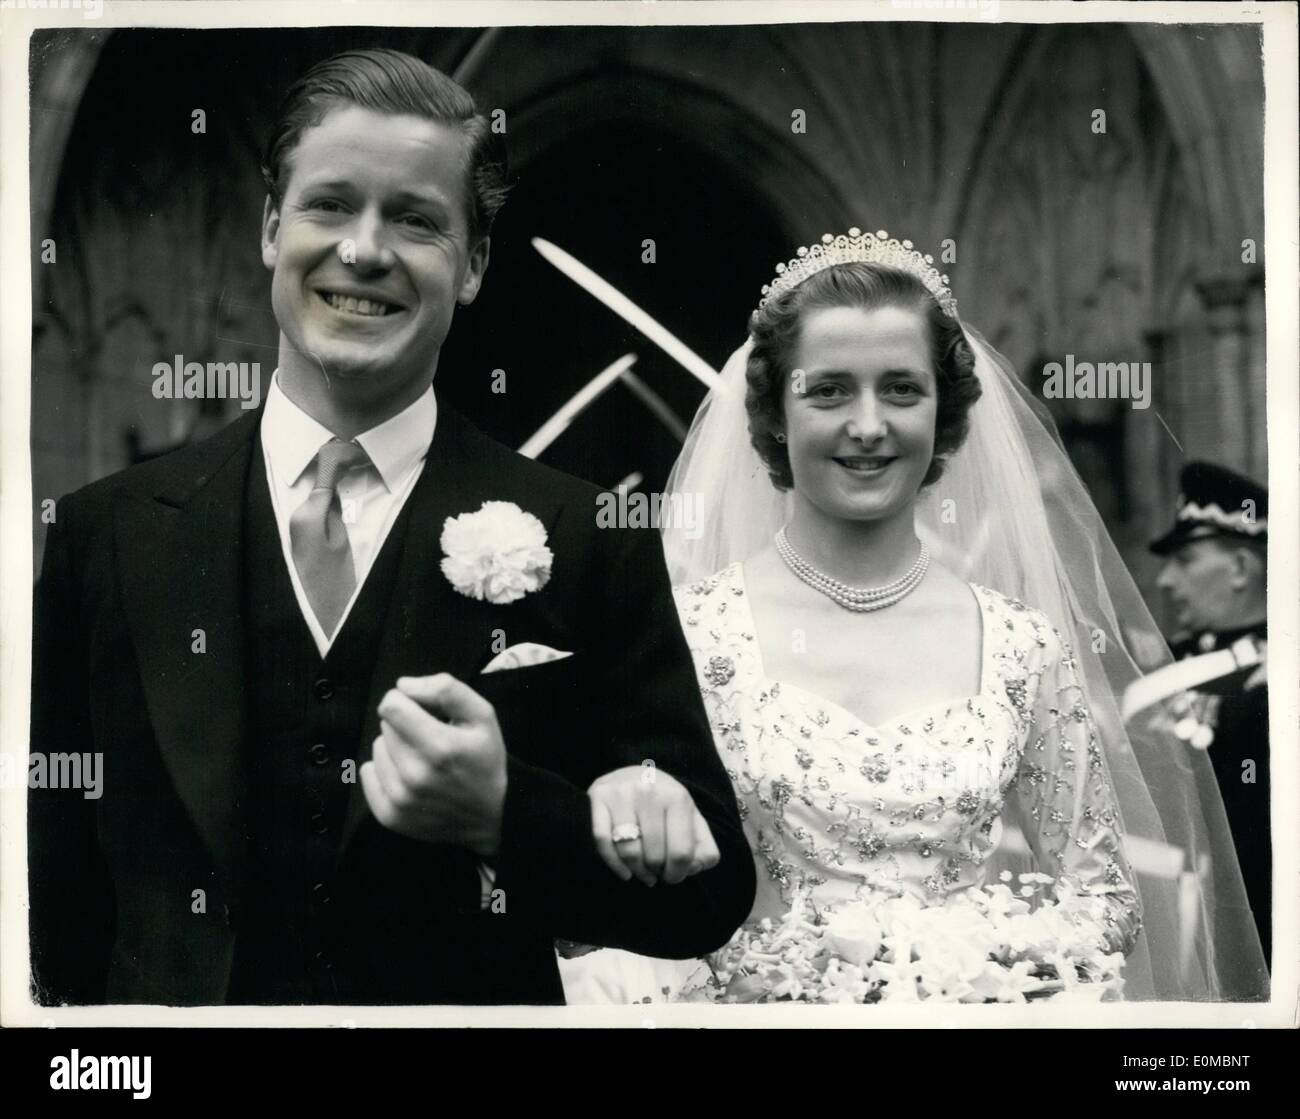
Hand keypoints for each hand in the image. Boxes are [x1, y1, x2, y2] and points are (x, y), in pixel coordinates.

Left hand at [361, 673, 506, 857]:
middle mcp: (416, 775)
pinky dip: (383, 770)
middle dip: (405, 725)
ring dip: (396, 748)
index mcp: (440, 747)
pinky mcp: (390, 816)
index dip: (406, 701)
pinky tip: (408, 776)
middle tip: (430, 737)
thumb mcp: (482, 715)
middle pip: (386, 727)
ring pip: (377, 749)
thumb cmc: (485, 760)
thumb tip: (404, 686)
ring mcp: (401, 800)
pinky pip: (368, 774)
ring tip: (422, 759)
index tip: (424, 710)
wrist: (491, 816)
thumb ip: (447, 690)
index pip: (391, 706)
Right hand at [588, 765, 720, 886]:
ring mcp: (621, 793)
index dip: (678, 874)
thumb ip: (704, 847)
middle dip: (657, 872)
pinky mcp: (598, 797)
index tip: (673, 875)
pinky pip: (603, 842)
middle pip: (654, 856)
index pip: (681, 853)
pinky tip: (624, 871)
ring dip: (637, 872)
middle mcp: (649, 791)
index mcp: (677, 797)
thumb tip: (696, 867)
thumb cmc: (665, 804)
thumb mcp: (692, 819)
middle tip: (656, 872)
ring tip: (642, 873)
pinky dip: (614, 864)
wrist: (633, 775)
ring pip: (629, 852)